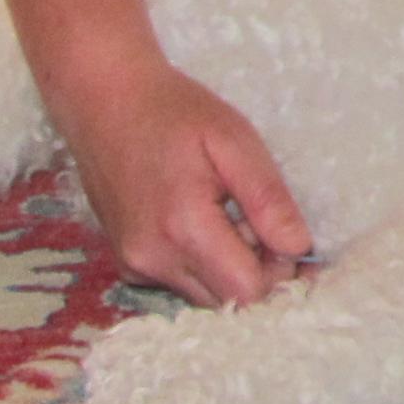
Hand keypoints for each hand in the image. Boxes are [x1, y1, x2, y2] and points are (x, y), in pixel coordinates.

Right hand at [51, 56, 314, 308]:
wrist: (104, 101)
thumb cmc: (175, 112)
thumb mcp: (234, 140)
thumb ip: (267, 198)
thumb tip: (299, 248)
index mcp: (184, 228)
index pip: (247, 292)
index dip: (278, 270)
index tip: (282, 232)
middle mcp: (153, 259)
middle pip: (226, 302)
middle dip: (254, 270)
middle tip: (253, 216)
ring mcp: (135, 265)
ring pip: (204, 296)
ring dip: (227, 267)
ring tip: (223, 212)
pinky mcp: (127, 264)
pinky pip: (179, 282)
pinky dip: (200, 262)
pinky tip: (195, 217)